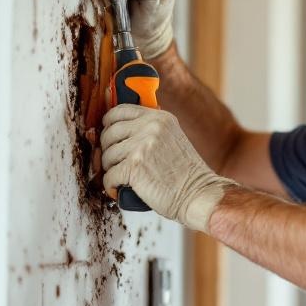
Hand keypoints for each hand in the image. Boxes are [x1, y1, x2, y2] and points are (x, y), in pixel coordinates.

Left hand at [100, 104, 233, 231]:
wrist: (198, 194)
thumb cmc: (185, 174)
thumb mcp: (172, 139)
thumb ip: (150, 131)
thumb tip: (116, 130)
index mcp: (160, 117)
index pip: (120, 110)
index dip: (109, 123)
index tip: (108, 134)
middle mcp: (150, 126)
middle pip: (109, 133)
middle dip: (108, 150)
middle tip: (116, 163)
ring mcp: (142, 145)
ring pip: (107, 155)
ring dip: (110, 169)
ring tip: (123, 178)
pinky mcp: (134, 166)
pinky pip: (109, 175)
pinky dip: (111, 186)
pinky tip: (120, 189)